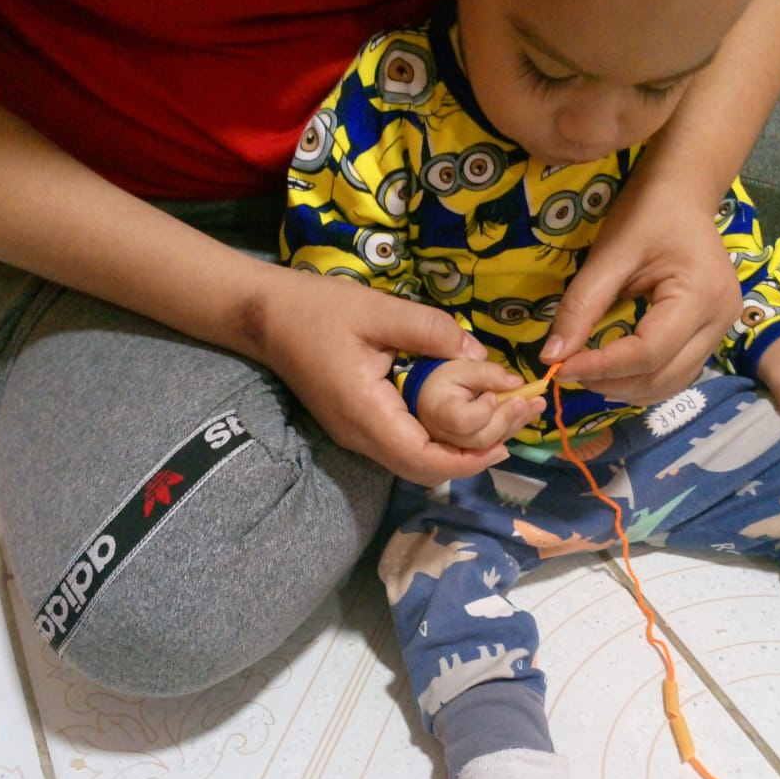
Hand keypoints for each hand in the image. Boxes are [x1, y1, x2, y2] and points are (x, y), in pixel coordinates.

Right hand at [252, 269, 521, 485]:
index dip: (466, 459)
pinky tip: (463, 414)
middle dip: (472, 455)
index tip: (503, 441)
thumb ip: (430, 331)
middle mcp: (361, 435)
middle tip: (514, 424)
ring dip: (458, 448)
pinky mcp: (358, 426)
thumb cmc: (318, 310)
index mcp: (365, 412)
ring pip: (415, 462)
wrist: (265, 318)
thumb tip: (479, 356)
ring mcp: (357, 435)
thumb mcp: (378, 309)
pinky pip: (405, 446)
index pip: (421, 458)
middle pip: (424, 469)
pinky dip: (439, 438)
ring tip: (498, 420)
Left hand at [538, 172, 741, 405]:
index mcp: (700, 294)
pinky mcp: (712, 335)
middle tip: (569, 372)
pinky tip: (614, 374)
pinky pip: (677, 373)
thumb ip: (582, 307)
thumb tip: (552, 356)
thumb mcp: (609, 254)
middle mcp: (720, 320)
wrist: (683, 192)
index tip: (560, 368)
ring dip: (626, 389)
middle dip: (611, 382)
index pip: (647, 353)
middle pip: (662, 376)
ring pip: (671, 383)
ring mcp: (721, 330)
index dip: (602, 367)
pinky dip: (643, 381)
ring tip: (588, 375)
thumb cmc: (648, 212)